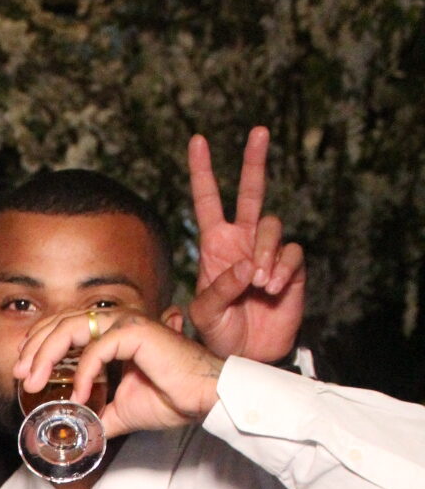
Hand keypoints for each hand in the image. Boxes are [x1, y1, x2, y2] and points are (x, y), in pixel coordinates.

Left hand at [14, 309, 223, 438]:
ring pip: (71, 327)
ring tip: (34, 381)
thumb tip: (74, 433)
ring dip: (46, 355)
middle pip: (60, 322)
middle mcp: (116, 321)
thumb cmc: (170, 398)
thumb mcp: (119, 412)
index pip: (63, 327)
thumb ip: (94, 415)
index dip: (38, 345)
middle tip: (20, 376)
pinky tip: (78, 393)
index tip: (22, 371)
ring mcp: (126, 323)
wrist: (202, 400)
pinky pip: (97, 347)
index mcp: (110, 332)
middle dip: (33, 349)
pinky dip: (82, 371)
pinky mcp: (137, 332)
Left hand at [187, 128, 304, 362]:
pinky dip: (282, 268)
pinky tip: (273, 288)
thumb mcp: (206, 314)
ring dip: (265, 252)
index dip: (203, 172)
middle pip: (251, 193)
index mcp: (215, 246)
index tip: (198, 140)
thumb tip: (247, 266)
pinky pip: (291, 253)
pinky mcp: (291, 268)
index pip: (208, 201)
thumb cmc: (220, 335)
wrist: (248, 357)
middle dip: (254, 161)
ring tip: (259, 283)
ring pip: (273, 227)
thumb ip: (220, 288)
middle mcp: (243, 242)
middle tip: (258, 132)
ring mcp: (268, 253)